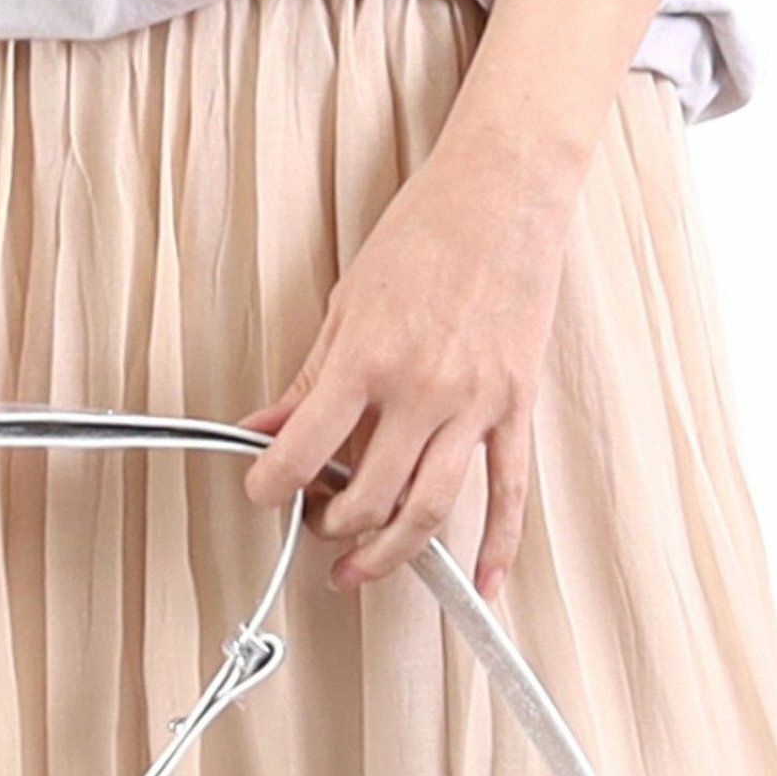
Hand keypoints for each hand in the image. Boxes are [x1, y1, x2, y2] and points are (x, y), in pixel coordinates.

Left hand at [237, 136, 577, 598]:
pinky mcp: (516, 407)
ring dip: (388, 554)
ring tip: (359, 567)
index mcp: (367, 361)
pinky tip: (482, 586)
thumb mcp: (346, 302)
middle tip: (316, 525)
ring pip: (429, 511)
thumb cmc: (425, 233)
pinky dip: (498, 548)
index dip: (270, 487)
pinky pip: (509, 493)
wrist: (505, 189)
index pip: (303, 453)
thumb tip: (260, 429)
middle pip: (367, 498)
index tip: (262, 493)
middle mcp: (421, 391)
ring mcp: (474, 404)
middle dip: (331, 526)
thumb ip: (306, 380)